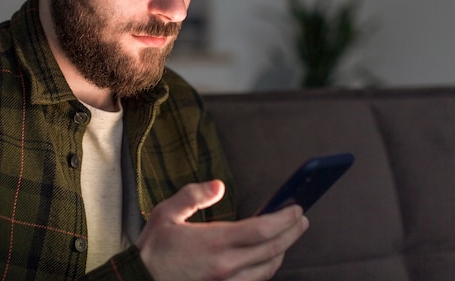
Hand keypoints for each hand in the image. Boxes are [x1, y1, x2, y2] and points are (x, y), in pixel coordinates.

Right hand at [136, 180, 308, 280]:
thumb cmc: (153, 249)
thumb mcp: (165, 213)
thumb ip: (192, 196)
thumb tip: (218, 185)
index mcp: (214, 242)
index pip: (262, 229)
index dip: (284, 218)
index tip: (296, 207)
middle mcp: (226, 265)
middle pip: (273, 249)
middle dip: (293, 232)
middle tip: (301, 218)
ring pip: (268, 270)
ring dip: (282, 251)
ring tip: (287, 236)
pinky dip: (267, 268)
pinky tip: (265, 258)